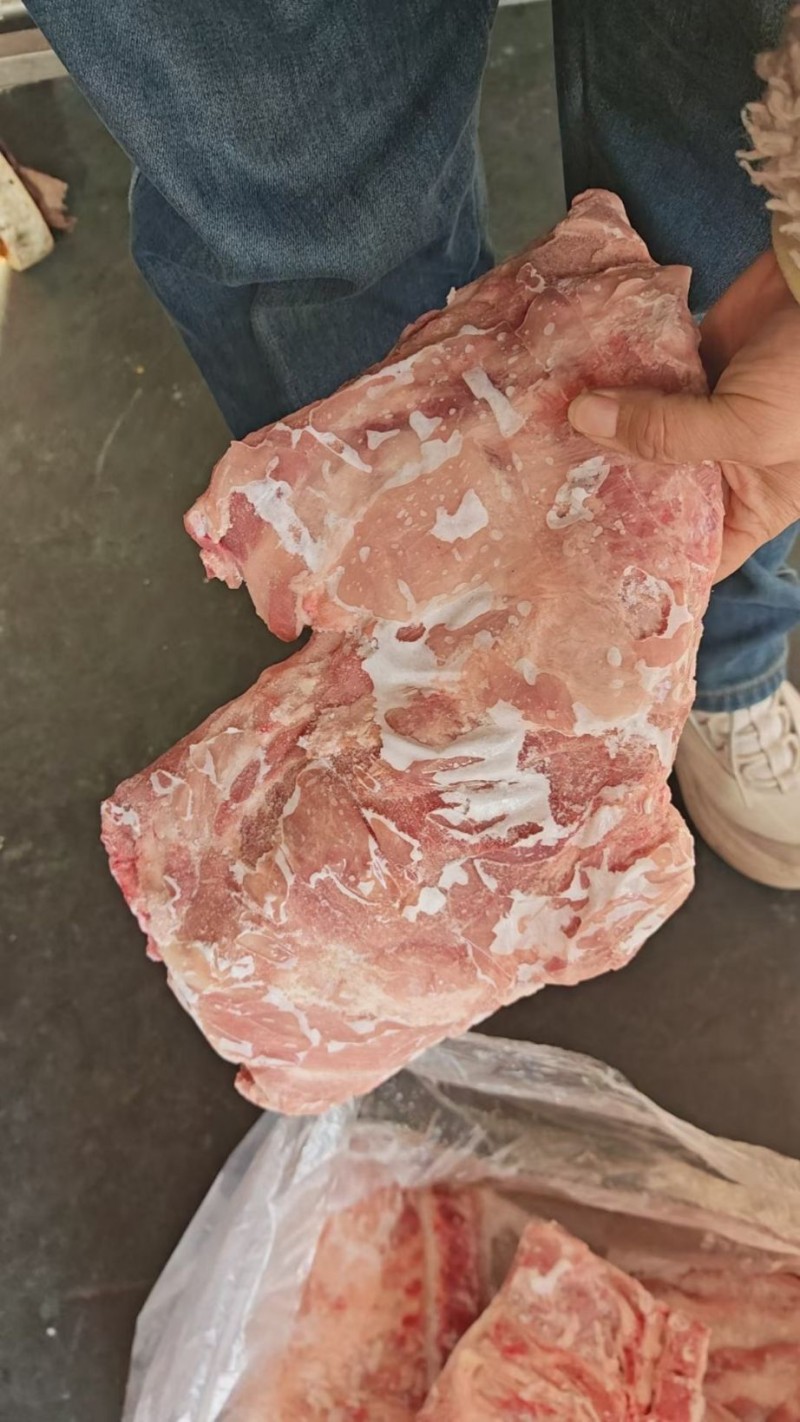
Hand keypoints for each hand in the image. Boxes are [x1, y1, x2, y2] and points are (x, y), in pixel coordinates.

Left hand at [568, 249, 799, 580]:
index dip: (646, 560)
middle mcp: (723, 466)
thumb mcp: (747, 426)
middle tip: (542, 498)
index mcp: (751, 503)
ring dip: (597, 432)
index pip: (694, 551)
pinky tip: (565, 391)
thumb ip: (666, 432)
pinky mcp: (689, 365)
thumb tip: (582, 419)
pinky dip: (609, 381)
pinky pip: (640, 380)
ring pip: (639, 432)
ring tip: (539, 447)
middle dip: (605, 490)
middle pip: (653, 491)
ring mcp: (702, 414)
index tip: (584, 561)